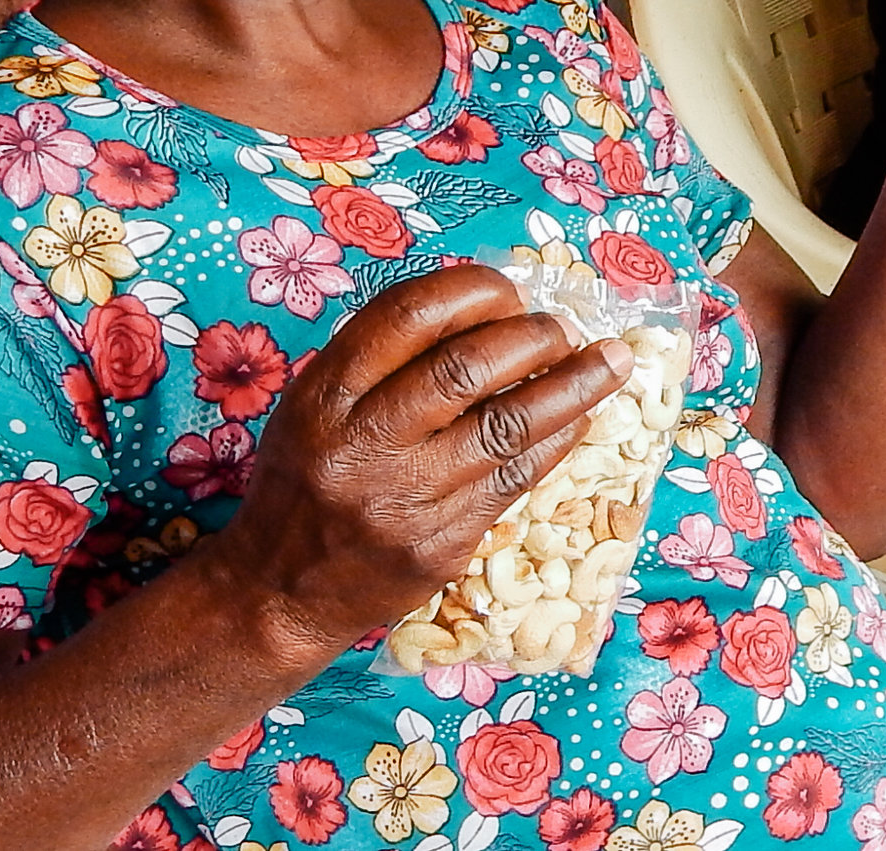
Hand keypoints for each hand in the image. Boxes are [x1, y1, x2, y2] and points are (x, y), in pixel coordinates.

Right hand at [195, 265, 631, 658]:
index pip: (408, 317)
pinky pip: (516, 480)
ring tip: (609, 361)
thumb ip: (382, 360)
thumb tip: (485, 309)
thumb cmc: (304, 482)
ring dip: (572, 386)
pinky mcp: (441, 546)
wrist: (277, 595)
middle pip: (466, 368)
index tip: (511, 289)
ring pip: (508, 427)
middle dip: (533, 336)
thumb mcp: (314, 406)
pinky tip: (582, 417)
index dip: (473, 292)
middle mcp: (364, 445)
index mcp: (324, 396)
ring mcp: (406, 500)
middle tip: (565, 326)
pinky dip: (558, 441)